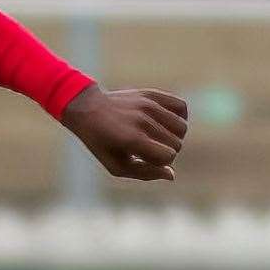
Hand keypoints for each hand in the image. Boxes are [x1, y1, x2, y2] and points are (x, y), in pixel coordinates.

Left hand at [61, 85, 188, 182]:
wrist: (87, 108)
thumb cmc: (101, 142)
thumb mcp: (115, 165)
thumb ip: (144, 173)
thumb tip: (172, 175)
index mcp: (132, 139)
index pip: (168, 156)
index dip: (160, 163)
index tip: (146, 159)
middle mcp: (143, 120)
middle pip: (177, 143)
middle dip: (166, 151)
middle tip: (149, 149)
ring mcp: (149, 105)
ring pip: (182, 127)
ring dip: (174, 136)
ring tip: (159, 137)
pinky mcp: (152, 94)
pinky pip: (181, 106)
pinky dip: (180, 117)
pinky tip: (166, 123)